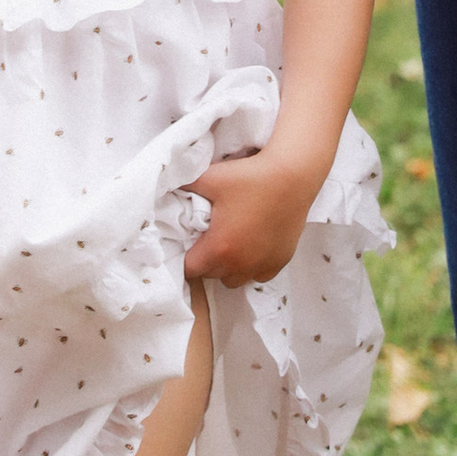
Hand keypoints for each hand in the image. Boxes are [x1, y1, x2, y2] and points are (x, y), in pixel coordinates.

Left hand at [183, 145, 318, 287]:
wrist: (292, 176)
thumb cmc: (249, 177)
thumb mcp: (209, 178)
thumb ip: (182, 184)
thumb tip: (164, 186)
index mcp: (218, 249)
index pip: (190, 269)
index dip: (186, 256)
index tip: (191, 240)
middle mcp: (240, 265)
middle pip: (212, 275)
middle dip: (207, 261)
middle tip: (211, 237)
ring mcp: (262, 265)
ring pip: (235, 280)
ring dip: (229, 267)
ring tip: (232, 242)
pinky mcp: (280, 261)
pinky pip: (259, 275)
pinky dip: (253, 266)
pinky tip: (253, 245)